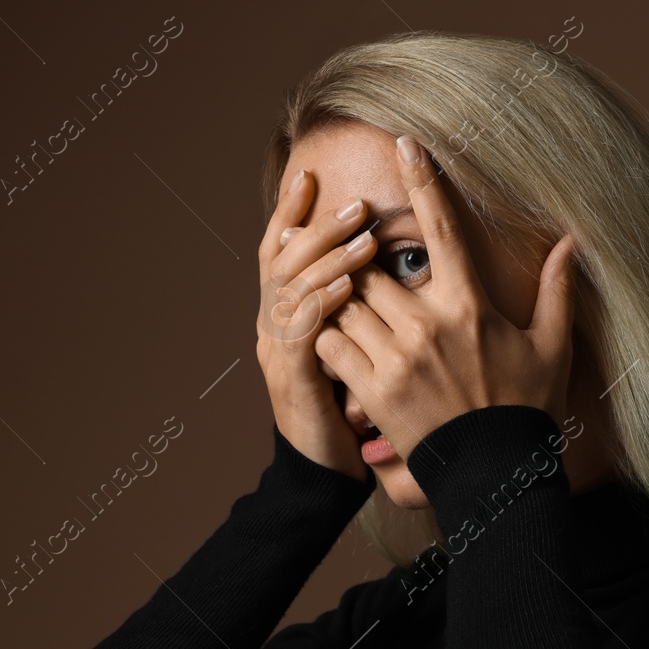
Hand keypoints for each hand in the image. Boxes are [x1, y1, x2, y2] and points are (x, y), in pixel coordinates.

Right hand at [254, 168, 379, 481]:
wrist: (325, 472)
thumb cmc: (346, 410)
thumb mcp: (349, 350)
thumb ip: (353, 309)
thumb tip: (376, 265)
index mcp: (284, 315)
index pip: (280, 251)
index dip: (290, 213)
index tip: (310, 175)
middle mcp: (271, 326)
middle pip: (281, 259)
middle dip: (316, 225)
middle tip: (356, 202)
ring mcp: (276, 351)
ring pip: (291, 289)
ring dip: (326, 257)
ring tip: (362, 234)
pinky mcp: (290, 379)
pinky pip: (301, 331)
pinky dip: (322, 303)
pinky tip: (348, 285)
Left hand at [312, 135, 579, 463]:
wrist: (497, 475)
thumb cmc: (526, 409)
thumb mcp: (551, 347)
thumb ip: (557, 291)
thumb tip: (574, 242)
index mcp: (470, 305)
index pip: (442, 229)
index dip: (424, 180)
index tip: (405, 141)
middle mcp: (428, 324)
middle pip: (370, 266)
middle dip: (357, 260)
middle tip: (350, 256)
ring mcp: (397, 358)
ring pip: (344, 302)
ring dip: (338, 299)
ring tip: (341, 303)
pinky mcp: (373, 391)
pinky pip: (330, 344)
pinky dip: (326, 337)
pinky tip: (337, 342)